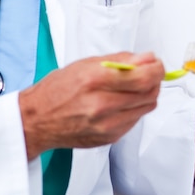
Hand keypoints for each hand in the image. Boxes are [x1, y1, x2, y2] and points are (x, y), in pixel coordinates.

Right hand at [19, 52, 164, 159]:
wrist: (37, 120)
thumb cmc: (58, 89)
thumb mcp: (86, 64)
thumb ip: (121, 60)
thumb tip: (148, 58)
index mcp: (95, 81)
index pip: (143, 77)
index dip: (157, 69)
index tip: (156, 64)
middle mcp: (102, 105)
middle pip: (150, 93)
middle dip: (154, 80)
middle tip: (148, 73)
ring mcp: (107, 124)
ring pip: (147, 107)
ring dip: (146, 94)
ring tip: (132, 88)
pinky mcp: (110, 137)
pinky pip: (136, 120)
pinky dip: (135, 108)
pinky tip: (120, 103)